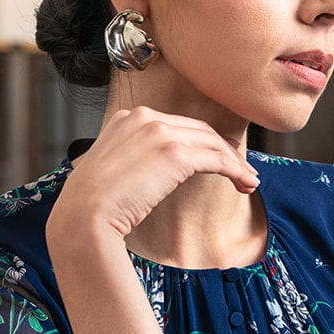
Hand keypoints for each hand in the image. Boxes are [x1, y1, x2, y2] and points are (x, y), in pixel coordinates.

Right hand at [56, 105, 259, 238]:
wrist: (84, 216)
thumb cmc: (94, 204)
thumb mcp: (113, 170)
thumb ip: (135, 160)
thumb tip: (156, 174)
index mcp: (129, 118)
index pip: (178, 126)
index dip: (203, 143)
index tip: (219, 159)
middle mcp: (145, 118)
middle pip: (200, 131)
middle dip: (226, 151)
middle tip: (243, 171)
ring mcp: (160, 133)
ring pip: (213, 143)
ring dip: (236, 163)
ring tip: (249, 182)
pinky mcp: (175, 155)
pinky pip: (216, 160)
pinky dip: (235, 171)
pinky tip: (244, 184)